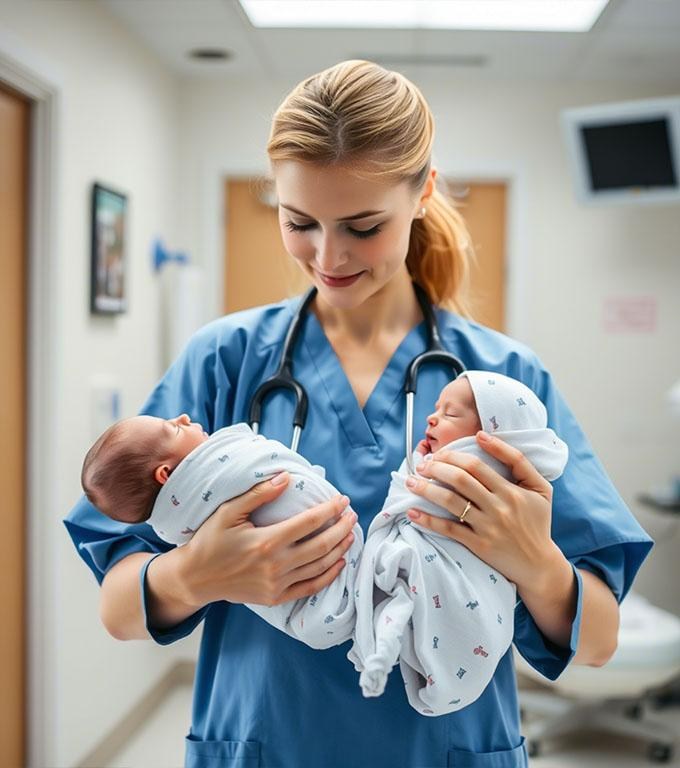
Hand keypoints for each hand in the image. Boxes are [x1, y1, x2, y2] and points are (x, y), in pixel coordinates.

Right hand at [177, 473, 357, 608]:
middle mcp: (276, 565)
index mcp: (266, 542)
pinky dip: (328, 575)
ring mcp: (277, 585)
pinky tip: (339, 563)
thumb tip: (286, 478)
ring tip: (350, 534)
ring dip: (340, 549)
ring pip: (320, 566)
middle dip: (341, 528)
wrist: (196, 578)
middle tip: (351, 515)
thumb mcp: (229, 512)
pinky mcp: (276, 598)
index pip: (309, 523)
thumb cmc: (210, 541)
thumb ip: (259, 494)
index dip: (330, 510)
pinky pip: (310, 587)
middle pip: (321, 545)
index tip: (342, 500)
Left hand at [405, 432, 559, 591]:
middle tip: (422, 465)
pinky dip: (428, 519)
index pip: (476, 466)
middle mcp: (498, 507)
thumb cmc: (537, 521)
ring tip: (411, 482)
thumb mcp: (540, 487)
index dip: (453, 455)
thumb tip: (484, 436)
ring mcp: (487, 527)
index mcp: (511, 491)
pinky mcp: (478, 545)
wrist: (539, 564)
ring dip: (426, 489)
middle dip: (436, 468)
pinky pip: (449, 529)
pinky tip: (412, 511)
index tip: (439, 451)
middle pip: (460, 480)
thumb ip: (518, 460)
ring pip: (451, 502)